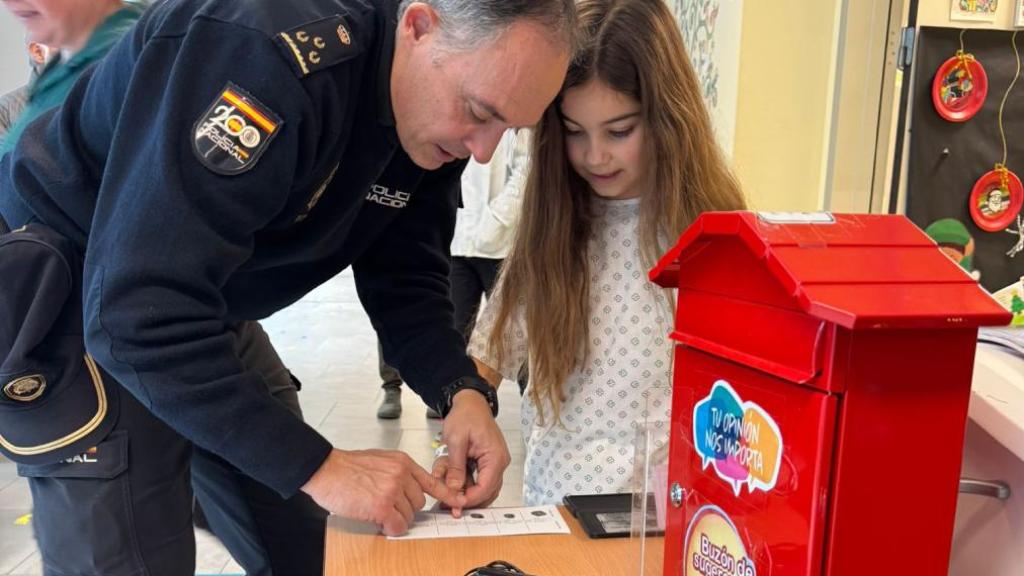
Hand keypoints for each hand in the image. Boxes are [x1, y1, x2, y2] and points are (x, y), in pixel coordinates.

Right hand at [301, 448, 464, 535]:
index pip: (432, 481)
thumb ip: (398, 471)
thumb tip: (408, 489)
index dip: (446, 494)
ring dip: (395, 518)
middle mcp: (402, 475)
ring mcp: (393, 490)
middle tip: (387, 506)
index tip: (458, 501)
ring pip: (409, 516)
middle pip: (419, 503)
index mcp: (403, 462)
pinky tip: (378, 521)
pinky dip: (390, 528)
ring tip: (375, 509)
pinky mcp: (382, 506)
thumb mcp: (380, 459)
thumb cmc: (348, 466)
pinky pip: (397, 526)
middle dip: (405, 508)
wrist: (327, 470)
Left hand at [439, 389, 510, 515]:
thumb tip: (455, 490)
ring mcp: (494, 463)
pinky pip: (477, 478)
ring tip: (444, 491)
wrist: (471, 402)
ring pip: (481, 488)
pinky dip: (463, 481)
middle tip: (446, 504)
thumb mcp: (456, 440)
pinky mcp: (487, 462)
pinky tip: (447, 478)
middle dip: (465, 498)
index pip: (485, 488)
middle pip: (486, 492)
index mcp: (495, 457)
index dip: (469, 499)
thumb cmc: (465, 416)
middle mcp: (499, 463)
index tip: (452, 504)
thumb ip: (456, 467)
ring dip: (462, 490)